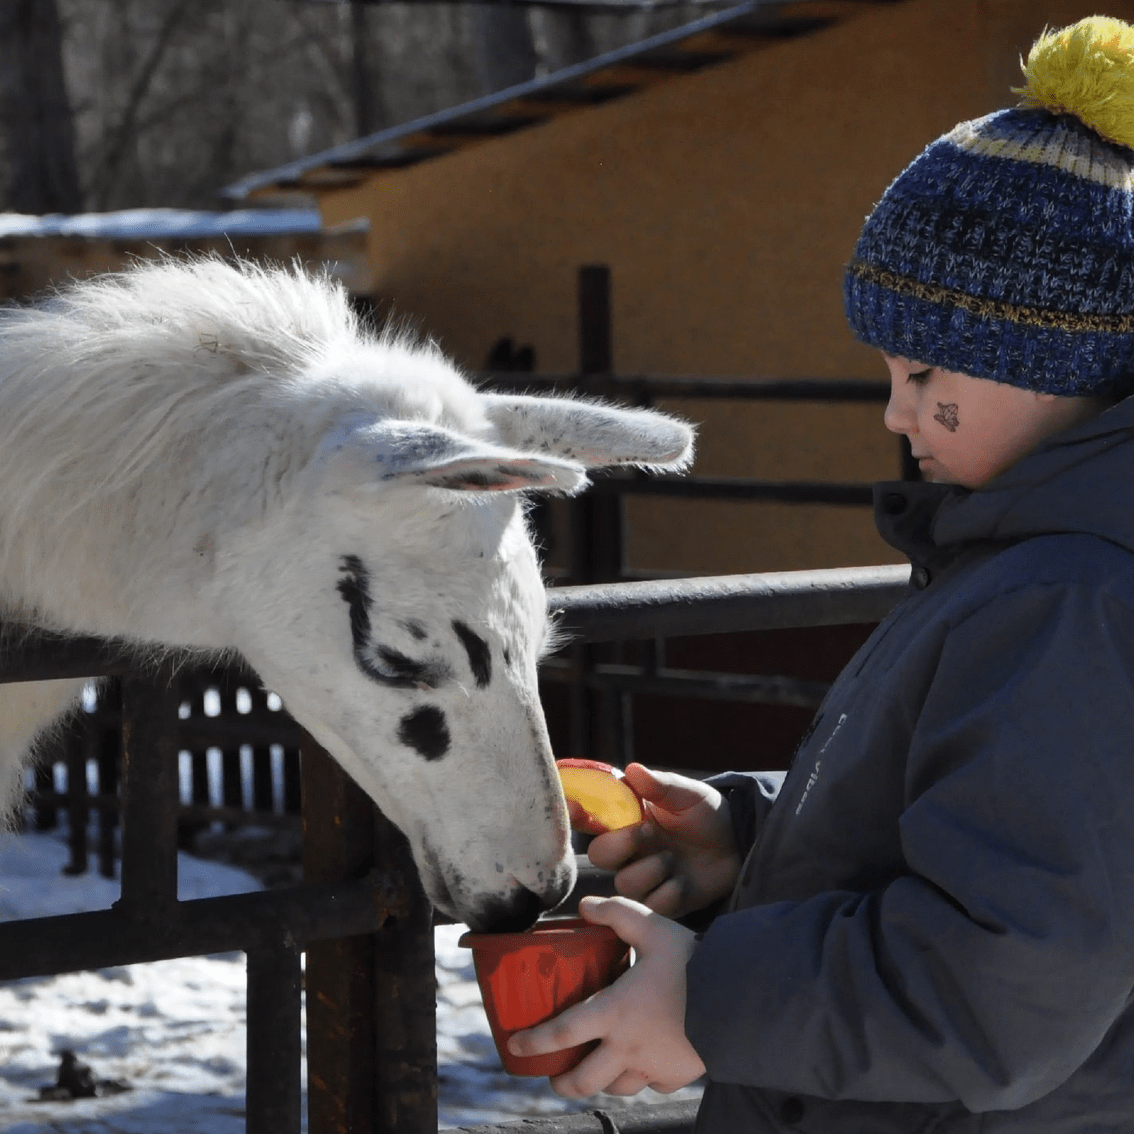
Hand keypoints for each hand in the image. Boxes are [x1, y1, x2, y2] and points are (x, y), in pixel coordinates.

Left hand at [507, 896, 705, 1097]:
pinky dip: (644, 1079)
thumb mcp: (653, 928)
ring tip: (597, 1072)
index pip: (562, 1032)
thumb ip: (617, 913)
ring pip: (617, 1087)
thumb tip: (586, 906)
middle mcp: (628, 1047)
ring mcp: (653, 1066)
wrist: (739, 1001)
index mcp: (615, 1012)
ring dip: (602, 1082)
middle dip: (563, 1083)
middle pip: (583, 1079)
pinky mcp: (677, 1074)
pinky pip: (653, 1085)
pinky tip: (645, 1066)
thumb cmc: (693, 964)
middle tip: (554, 1077)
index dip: (534, 1041)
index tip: (516, 1044)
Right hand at [587, 764, 740, 918]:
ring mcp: (644, 878)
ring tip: (674, 859)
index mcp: (628, 820)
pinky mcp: (660, 904)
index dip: (576, 815)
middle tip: (646, 832)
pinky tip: (684, 881)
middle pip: (599, 855)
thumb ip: (661, 785)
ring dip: (650, 870)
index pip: (590, 819)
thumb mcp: (688, 794)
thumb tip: (632, 769)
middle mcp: (629, 850)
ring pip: (624, 884)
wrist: (739, 847)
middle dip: (619, 845)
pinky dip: (668, 893)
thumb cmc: (707, 815)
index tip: (578, 810)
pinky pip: (650, 906)